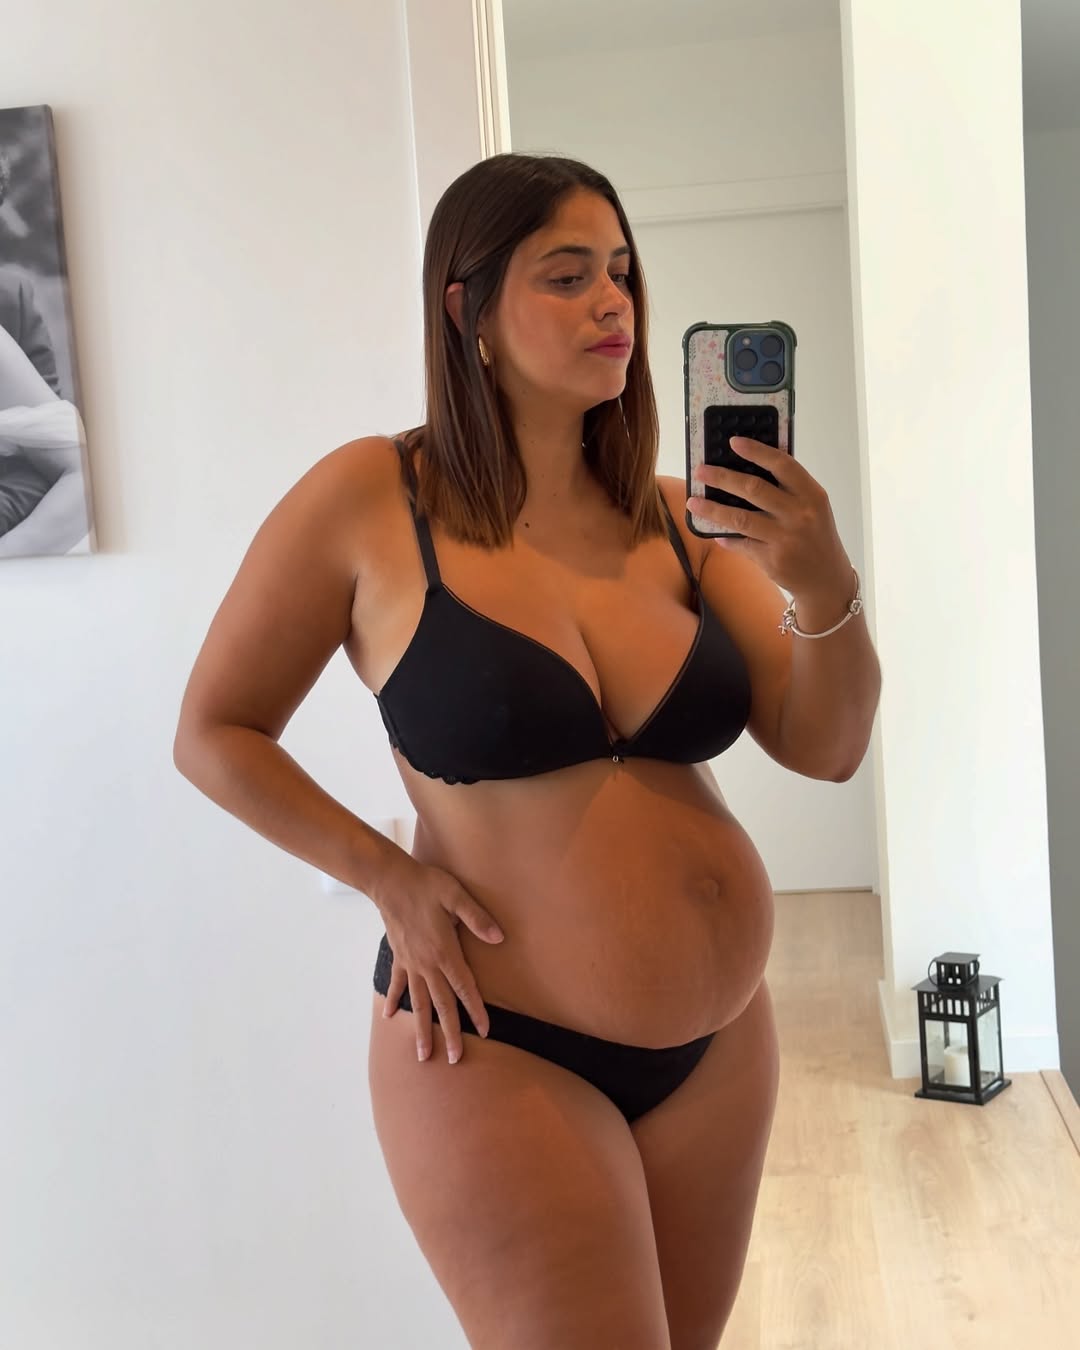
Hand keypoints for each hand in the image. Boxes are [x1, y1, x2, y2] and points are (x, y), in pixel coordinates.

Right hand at [371, 855, 504, 1064]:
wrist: (390, 880)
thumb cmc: (426, 885)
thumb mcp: (456, 896)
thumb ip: (477, 918)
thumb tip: (499, 938)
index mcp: (444, 952)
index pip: (464, 988)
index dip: (476, 1010)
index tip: (486, 1031)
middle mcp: (427, 965)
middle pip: (441, 1005)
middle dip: (450, 1033)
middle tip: (454, 1059)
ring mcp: (410, 963)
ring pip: (417, 1003)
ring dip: (421, 1029)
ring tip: (423, 1055)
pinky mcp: (398, 957)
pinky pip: (396, 985)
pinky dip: (392, 1001)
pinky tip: (388, 1017)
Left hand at [687, 437, 850, 598]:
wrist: (827, 578)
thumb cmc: (816, 535)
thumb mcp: (813, 507)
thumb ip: (789, 488)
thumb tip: (747, 468)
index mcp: (812, 495)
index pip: (782, 465)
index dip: (757, 451)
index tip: (733, 442)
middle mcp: (800, 514)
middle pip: (754, 489)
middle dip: (723, 478)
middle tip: (701, 471)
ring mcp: (785, 538)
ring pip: (740, 518)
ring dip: (712, 509)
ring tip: (694, 502)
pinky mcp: (773, 560)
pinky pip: (741, 544)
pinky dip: (726, 538)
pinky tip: (714, 534)